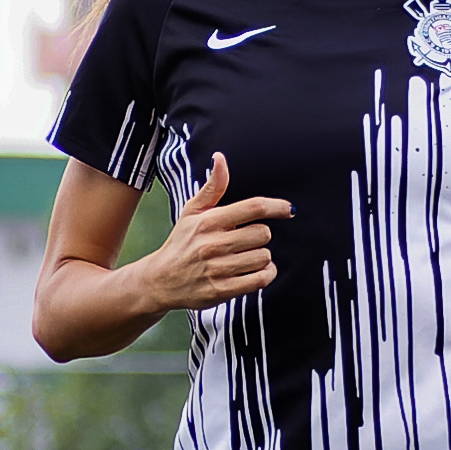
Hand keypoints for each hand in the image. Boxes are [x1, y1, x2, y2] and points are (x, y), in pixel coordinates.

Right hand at [143, 152, 284, 311]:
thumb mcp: (192, 212)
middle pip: (263, 234)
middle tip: (248, 240)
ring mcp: (217, 268)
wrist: (161, 280)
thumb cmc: (181, 242)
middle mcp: (213, 244)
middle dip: (261, 236)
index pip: (253, 208)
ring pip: (264, 257)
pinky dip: (266, 275)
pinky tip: (258, 271)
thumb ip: (212, 187)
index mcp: (209, 221)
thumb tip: (220, 159)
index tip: (289, 210)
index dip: (277, 206)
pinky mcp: (222, 290)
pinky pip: (259, 280)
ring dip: (263, 257)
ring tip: (248, 257)